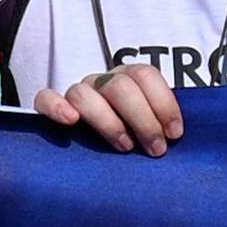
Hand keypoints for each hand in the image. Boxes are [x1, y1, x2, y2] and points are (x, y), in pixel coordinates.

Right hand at [33, 65, 186, 155]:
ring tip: (124, 147)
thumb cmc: (135, 141)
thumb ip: (165, 125)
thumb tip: (181, 136)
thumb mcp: (155, 128)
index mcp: (129, 78)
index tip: (174, 133)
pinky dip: (56, 107)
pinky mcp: (50, 107)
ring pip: (84, 94)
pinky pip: (45, 98)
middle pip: (120, 86)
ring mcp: (77, 93)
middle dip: (142, 119)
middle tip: (155, 149)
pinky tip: (71, 121)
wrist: (97, 151)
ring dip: (108, 122)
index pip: (145, 75)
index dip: (163, 103)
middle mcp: (102, 82)